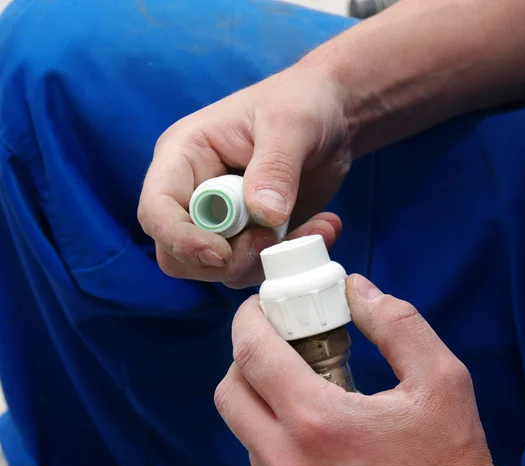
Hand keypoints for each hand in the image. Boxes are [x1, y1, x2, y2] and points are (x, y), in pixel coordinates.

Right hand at [138, 66, 351, 288]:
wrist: (333, 113)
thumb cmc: (301, 101)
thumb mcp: (290, 124)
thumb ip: (275, 167)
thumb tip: (264, 215)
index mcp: (184, 156)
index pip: (156, 212)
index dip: (180, 240)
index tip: (222, 253)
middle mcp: (196, 193)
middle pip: (180, 255)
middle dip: (227, 260)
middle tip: (271, 237)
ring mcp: (225, 220)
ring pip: (222, 269)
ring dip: (266, 260)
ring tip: (315, 225)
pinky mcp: (254, 235)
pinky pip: (259, 265)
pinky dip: (290, 257)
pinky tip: (323, 226)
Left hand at [215, 274, 513, 465]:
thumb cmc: (452, 461)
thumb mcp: (440, 379)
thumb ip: (395, 323)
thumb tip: (355, 290)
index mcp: (321, 425)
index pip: (252, 355)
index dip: (248, 320)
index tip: (260, 305)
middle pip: (230, 393)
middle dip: (246, 356)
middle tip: (280, 342)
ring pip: (242, 429)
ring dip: (260, 397)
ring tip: (305, 386)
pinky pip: (259, 462)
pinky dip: (272, 434)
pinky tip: (314, 429)